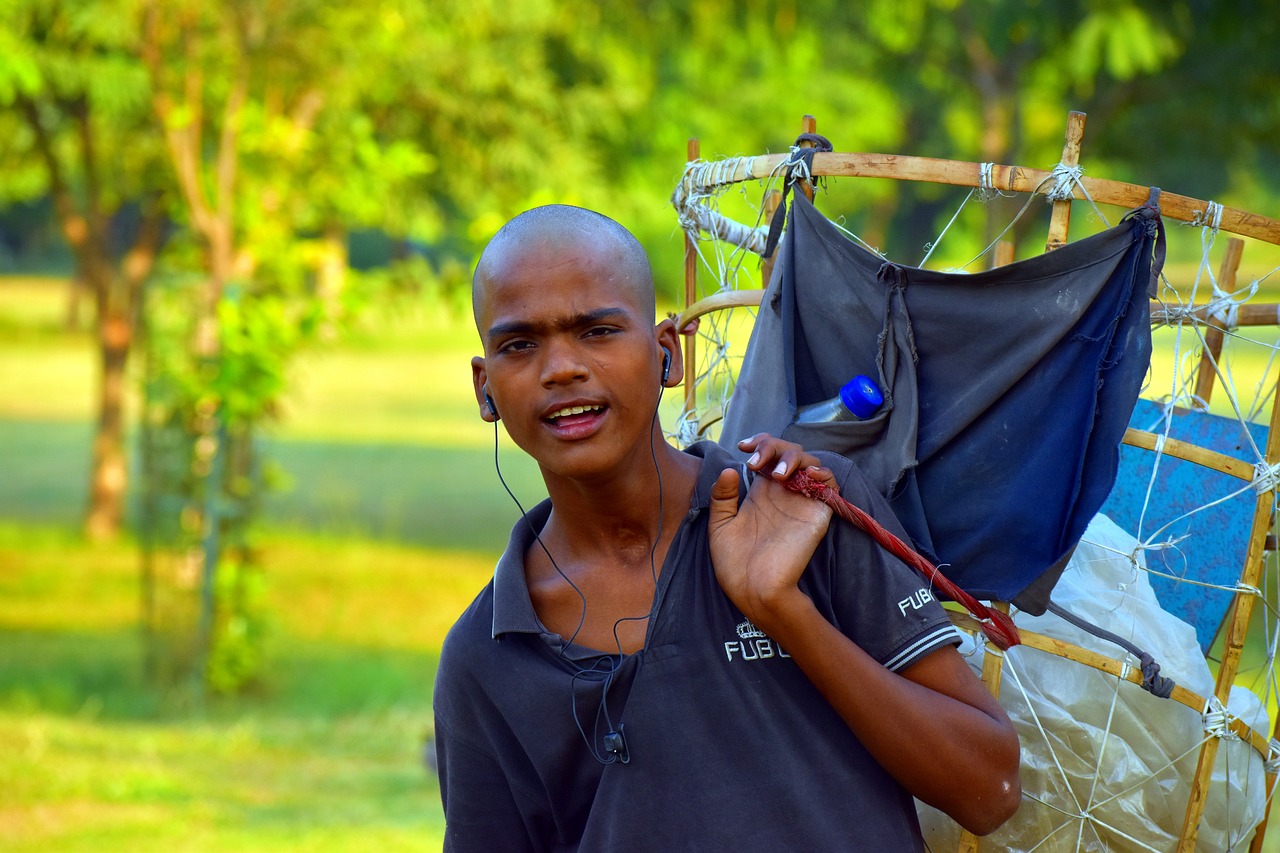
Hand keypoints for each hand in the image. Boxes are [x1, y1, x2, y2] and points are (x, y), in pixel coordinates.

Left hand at [708, 434, 837, 629]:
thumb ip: (722, 497)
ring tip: (777, 474)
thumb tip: (729, 469)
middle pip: (789, 451)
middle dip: (773, 445)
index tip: (743, 447)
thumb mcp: (720, 525)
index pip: (769, 454)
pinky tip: (804, 476)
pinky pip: (830, 484)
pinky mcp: (816, 513)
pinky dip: (822, 473)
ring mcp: (800, 501)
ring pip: (810, 462)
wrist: (752, 590)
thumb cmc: (734, 564)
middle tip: (756, 462)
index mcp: (761, 492)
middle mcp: (783, 493)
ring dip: (794, 457)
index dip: (760, 442)